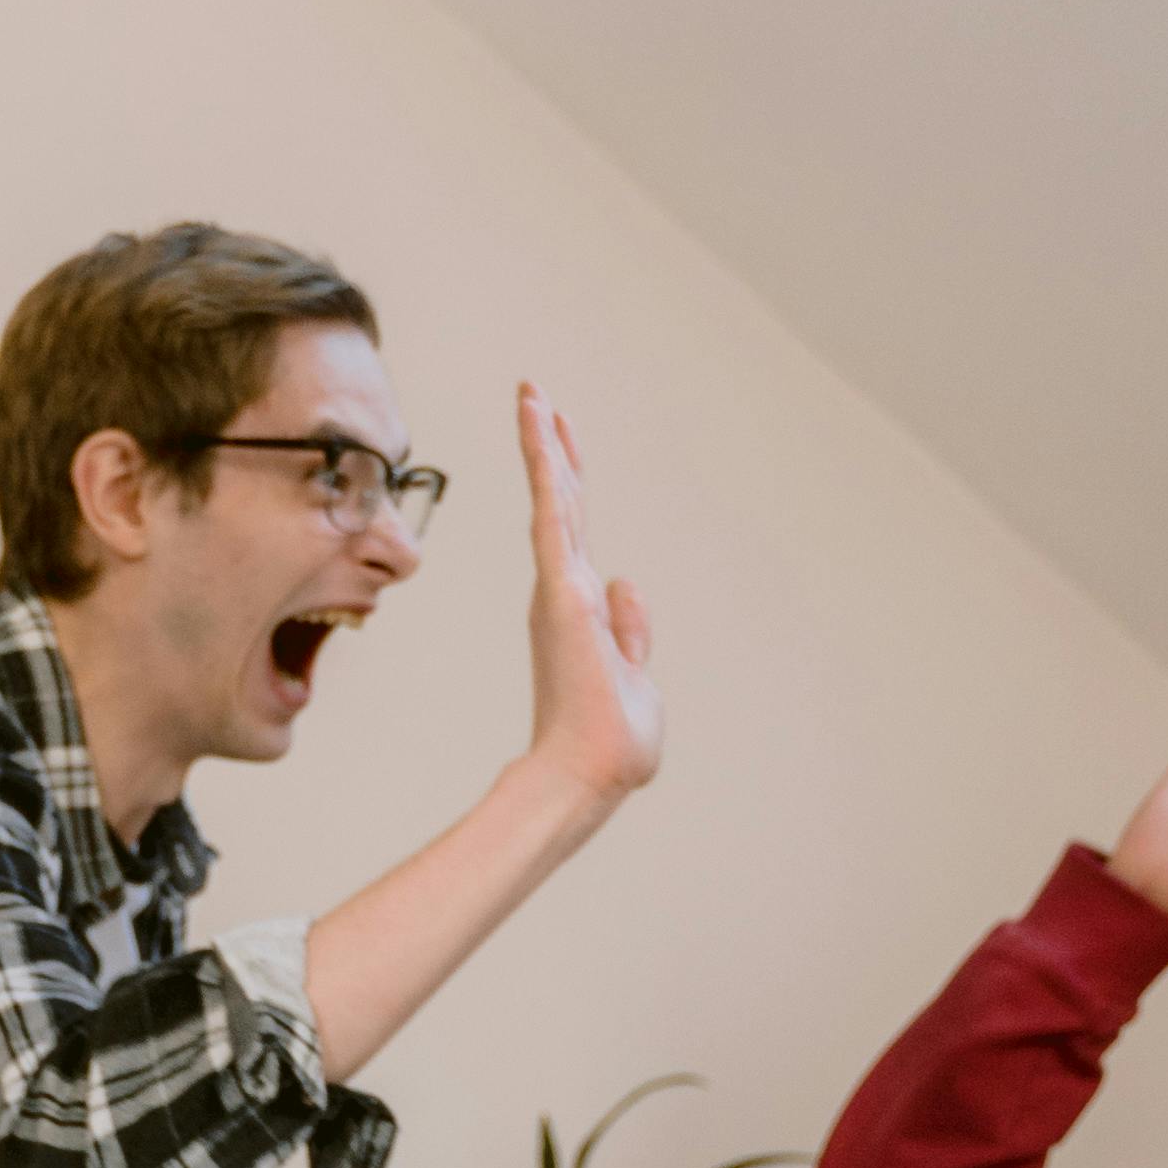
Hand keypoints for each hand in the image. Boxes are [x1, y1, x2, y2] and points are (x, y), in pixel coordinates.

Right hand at [520, 386, 658, 814]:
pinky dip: (545, 469)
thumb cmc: (610, 741)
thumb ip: (631, 630)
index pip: (573, 532)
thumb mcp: (634, 675)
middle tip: (534, 395)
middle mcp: (562, 591)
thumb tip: (629, 584)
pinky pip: (553, 515)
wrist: (589, 774)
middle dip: (548, 447)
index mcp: (578, 609)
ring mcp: (560, 588)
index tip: (558, 437)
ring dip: (542, 443)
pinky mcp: (563, 590)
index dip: (566, 482)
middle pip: (559, 503)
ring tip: (532, 393)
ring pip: (553, 499)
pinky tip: (540, 427)